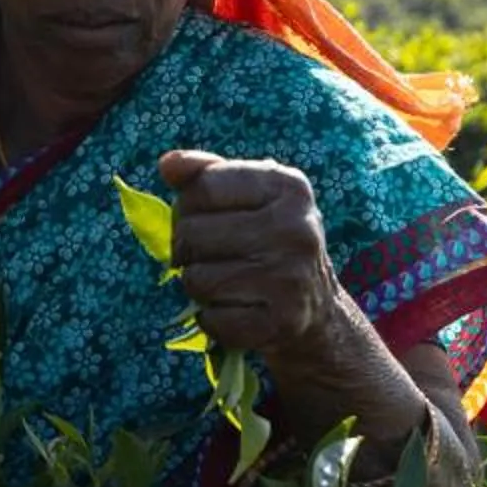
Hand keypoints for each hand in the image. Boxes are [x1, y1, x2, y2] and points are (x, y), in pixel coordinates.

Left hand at [157, 148, 346, 369]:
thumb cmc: (271, 243)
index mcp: (287, 187)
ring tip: (226, 284)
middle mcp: (295, 228)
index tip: (205, 220)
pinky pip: (210, 319)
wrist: (318, 310)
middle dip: (187, 249)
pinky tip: (237, 310)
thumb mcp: (250, 197)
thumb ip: (206, 174)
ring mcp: (290, 277)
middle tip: (212, 258)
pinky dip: (212, 319)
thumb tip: (167, 164)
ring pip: (195, 279)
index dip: (188, 207)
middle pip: (191, 233)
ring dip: (198, 286)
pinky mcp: (280, 322)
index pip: (202, 187)